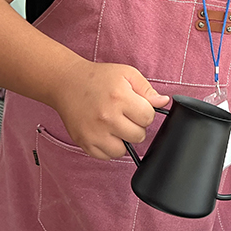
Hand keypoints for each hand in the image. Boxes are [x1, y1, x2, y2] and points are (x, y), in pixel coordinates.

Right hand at [50, 59, 169, 159]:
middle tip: (125, 115)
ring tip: (116, 125)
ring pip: (123, 150)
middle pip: (138, 136)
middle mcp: (107, 117)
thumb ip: (147, 90)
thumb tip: (164, 102)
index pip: (148, 118)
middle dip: (136, 126)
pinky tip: (105, 133)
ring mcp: (94, 132)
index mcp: (120, 98)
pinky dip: (109, 148)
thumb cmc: (99, 78)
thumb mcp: (127, 74)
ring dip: (123, 140)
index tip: (136, 106)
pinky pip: (106, 156)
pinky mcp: (84, 142)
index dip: (145, 112)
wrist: (66, 83)